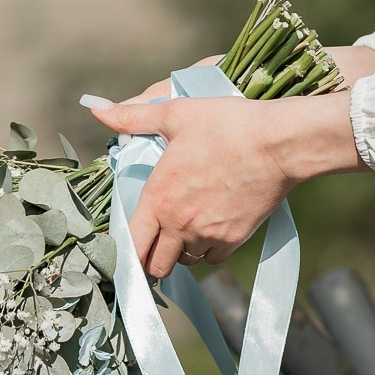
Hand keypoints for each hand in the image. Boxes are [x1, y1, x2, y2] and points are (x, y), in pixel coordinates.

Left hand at [88, 45, 374, 278]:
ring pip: (185, 261)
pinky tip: (211, 230)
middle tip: (155, 244)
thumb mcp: (175, 114)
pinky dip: (209, 250)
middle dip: (152, 258)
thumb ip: (132, 117)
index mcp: (159, 198)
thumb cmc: (226, 124)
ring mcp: (208, 234)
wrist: (278, 142)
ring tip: (183, 231)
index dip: (126, 250)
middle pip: (156, 266)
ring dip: (180, 252)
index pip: (131, 244)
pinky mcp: (235, 238)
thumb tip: (96, 109)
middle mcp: (179, 223)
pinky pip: (213, 259)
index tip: (130, 246)